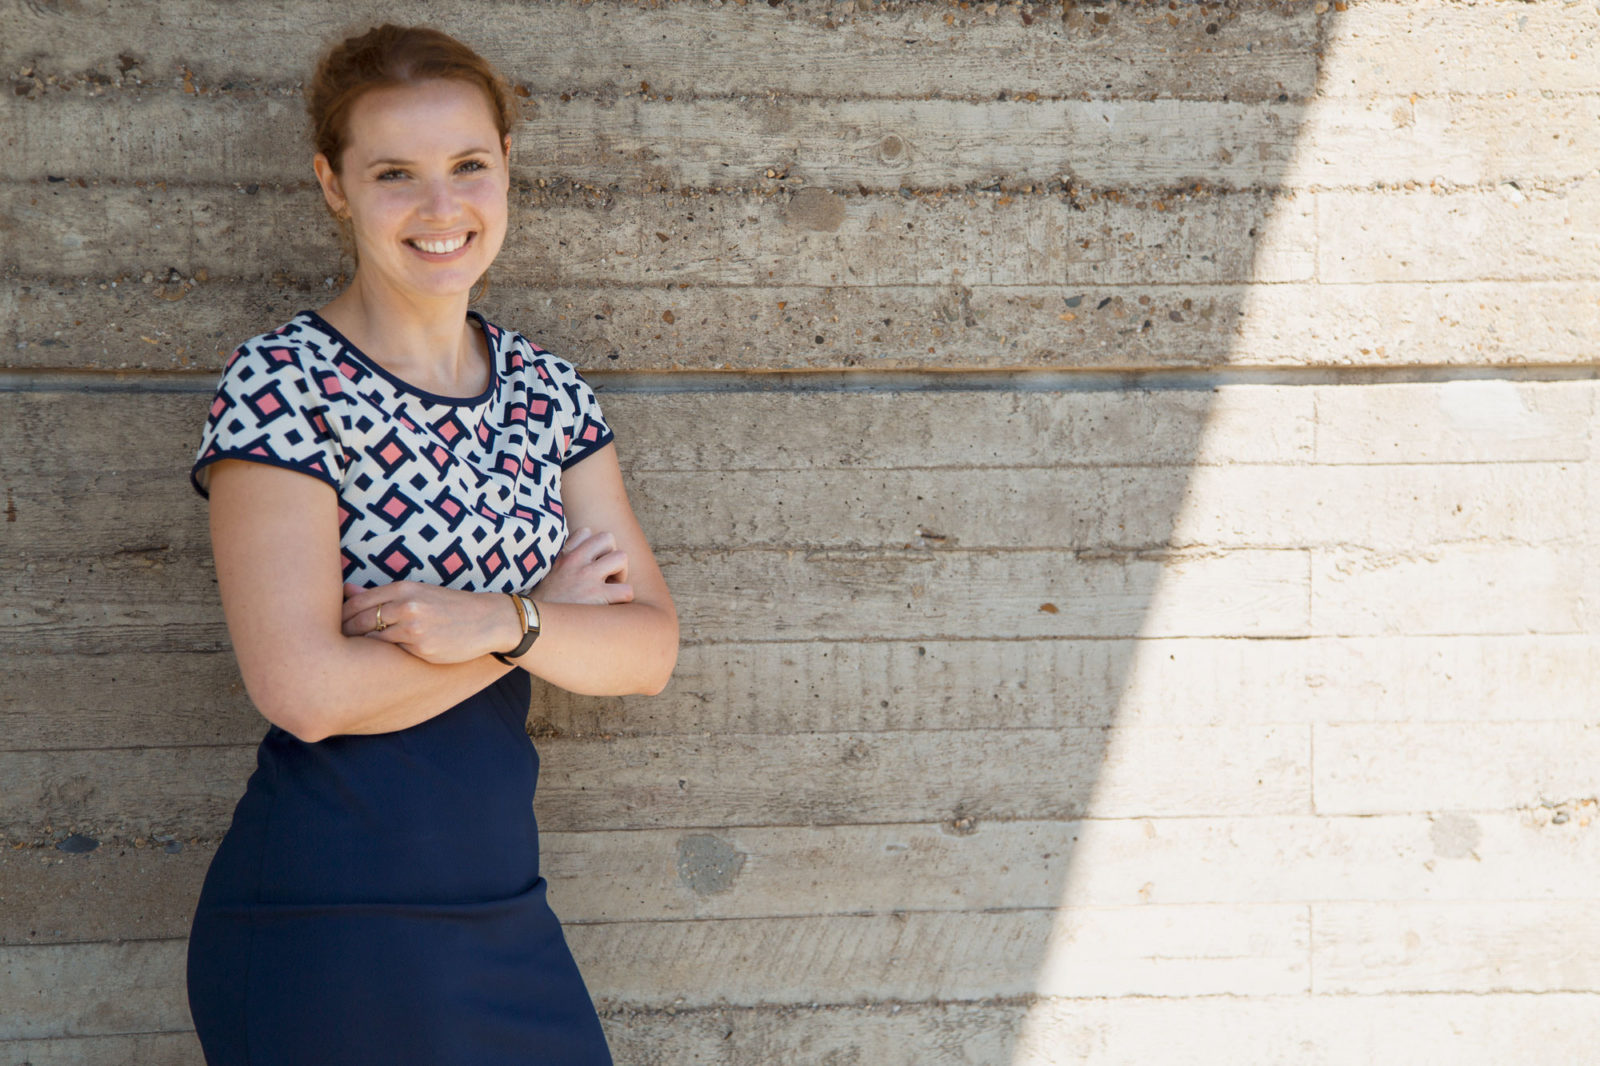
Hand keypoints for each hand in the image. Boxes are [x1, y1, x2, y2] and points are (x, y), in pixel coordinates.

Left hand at [340, 580, 519, 664]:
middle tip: (329, 643)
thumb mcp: (419, 593)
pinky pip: (392, 652)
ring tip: (346, 654)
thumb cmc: (450, 607)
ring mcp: (414, 628)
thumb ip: (382, 594)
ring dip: (359, 646)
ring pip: (372, 638)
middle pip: (359, 620)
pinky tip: (375, 660)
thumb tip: (347, 590)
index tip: (330, 625)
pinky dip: (382, 655)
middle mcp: (406, 605)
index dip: (339, 615)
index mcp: (404, 588)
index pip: (357, 601)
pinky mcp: (422, 648)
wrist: (488, 621)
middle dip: (343, 632)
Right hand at [532, 526, 633, 605]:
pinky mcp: (597, 596)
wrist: (533, 622)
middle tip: (605, 574)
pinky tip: (612, 603)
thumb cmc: (543, 603)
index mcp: (563, 555)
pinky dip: (624, 596)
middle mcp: (575, 561)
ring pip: (622, 557)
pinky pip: (627, 590)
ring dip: (621, 572)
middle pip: (608, 538)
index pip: (586, 532)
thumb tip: (578, 558)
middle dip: (612, 555)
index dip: (593, 548)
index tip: (589, 563)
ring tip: (611, 586)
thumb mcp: (545, 573)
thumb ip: (561, 561)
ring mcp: (587, 577)